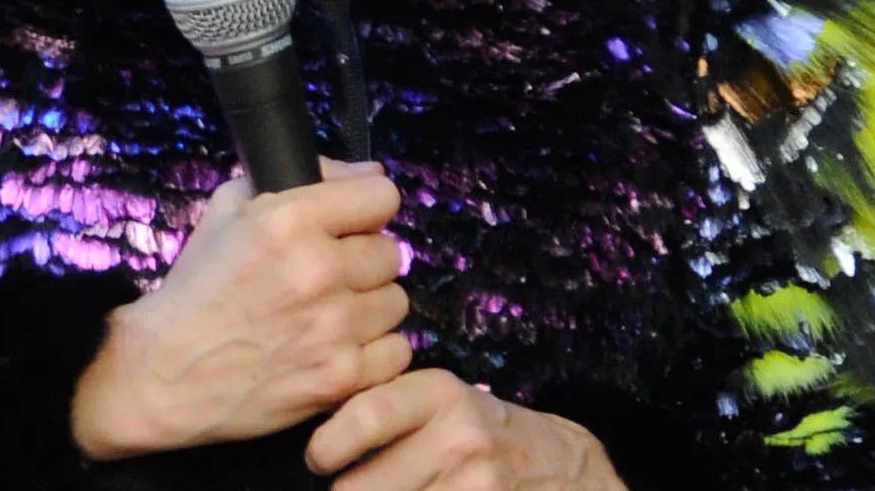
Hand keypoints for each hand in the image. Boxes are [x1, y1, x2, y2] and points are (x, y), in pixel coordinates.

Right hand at [70, 158, 412, 459]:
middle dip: (362, 261)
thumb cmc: (197, 288)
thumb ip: (304, 179)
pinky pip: (395, 351)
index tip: (351, 224)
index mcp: (289, 219)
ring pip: (395, 302)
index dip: (365, 208)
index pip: (382, 195)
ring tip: (329, 316)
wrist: (165, 373)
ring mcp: (334, 326)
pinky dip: (372, 352)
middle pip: (390, 252)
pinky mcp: (341, 375)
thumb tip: (368, 174)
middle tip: (329, 277)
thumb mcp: (230, 208)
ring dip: (368, 307)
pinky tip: (337, 349)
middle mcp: (318, 269)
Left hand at [307, 369, 626, 490]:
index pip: (366, 416)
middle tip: (348, 486)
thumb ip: (386, 407)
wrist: (560, 466)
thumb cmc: (479, 431)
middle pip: (362, 486)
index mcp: (442, 393)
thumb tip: (315, 438)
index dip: (328, 444)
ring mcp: (477, 484)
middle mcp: (460, 437)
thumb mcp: (442, 402)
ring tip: (388, 489)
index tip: (318, 459)